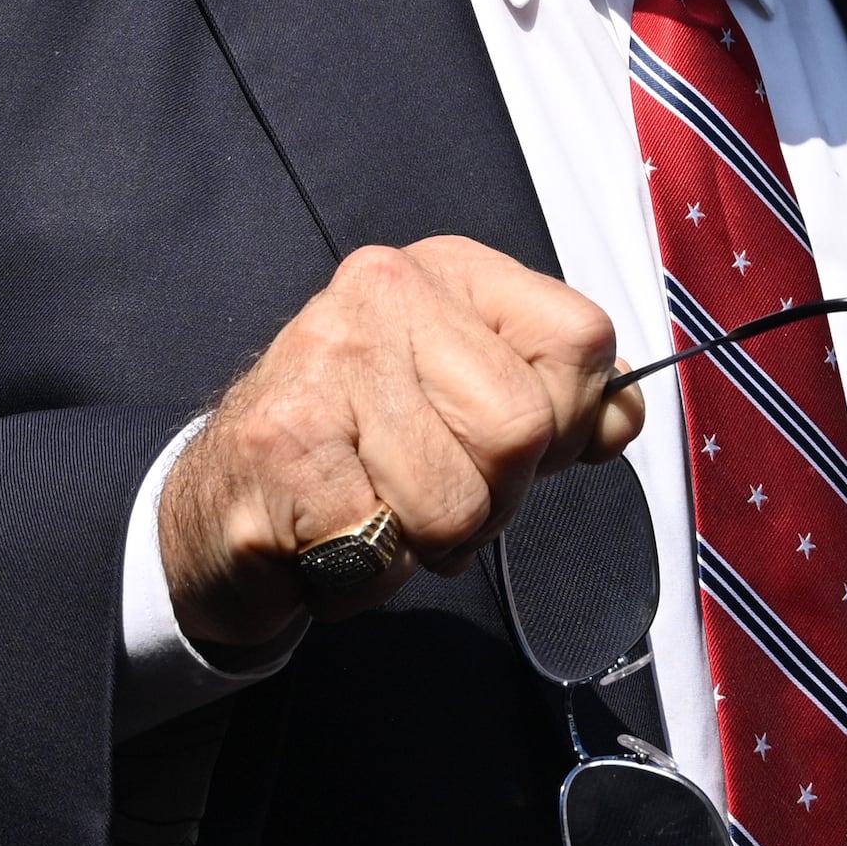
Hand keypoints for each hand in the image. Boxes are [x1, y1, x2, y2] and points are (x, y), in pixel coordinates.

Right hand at [157, 236, 641, 651]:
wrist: (221, 502)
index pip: (579, 340)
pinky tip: (332, 536)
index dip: (563, 423)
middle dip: (493, 498)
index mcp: (446, 271)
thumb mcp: (471, 402)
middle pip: (523, 427)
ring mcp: (325, 360)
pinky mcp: (282, 442)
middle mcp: (383, 291)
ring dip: (427, 544)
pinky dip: (369, 574)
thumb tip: (624, 412)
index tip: (500, 444)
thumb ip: (559, 402)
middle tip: (428, 493)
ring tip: (377, 512)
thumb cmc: (360, 451)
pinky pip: (384, 544)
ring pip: (457, 500)